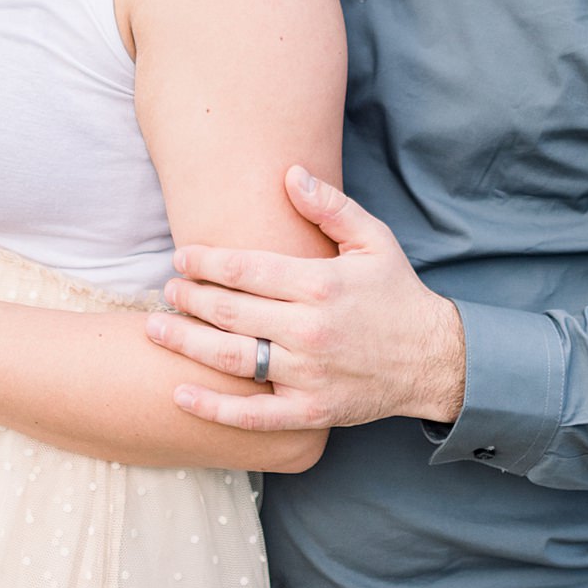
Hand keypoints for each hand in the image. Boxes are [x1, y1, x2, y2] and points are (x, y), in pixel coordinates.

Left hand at [146, 167, 465, 435]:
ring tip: (155, 328)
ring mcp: (308, 374)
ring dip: (187, 342)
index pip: (248, 270)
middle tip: (164, 291)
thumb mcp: (373, 240)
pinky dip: (213, 407)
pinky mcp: (309, 411)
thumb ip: (330, 207)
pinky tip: (180, 393)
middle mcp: (310, 330)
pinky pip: (253, 414)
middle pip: (231, 311)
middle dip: (190, 298)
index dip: (208, 262)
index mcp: (321, 284)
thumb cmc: (396, 294)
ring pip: (232, 358)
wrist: (433, 360)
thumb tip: (290, 173)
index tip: (180, 257)